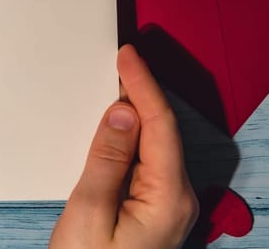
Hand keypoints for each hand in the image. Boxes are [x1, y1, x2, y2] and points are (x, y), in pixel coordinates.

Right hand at [50, 45, 198, 247]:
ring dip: (138, 115)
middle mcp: (178, 200)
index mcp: (168, 197)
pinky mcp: (155, 213)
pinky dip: (134, 140)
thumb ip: (108, 159)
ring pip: (156, 146)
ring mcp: (169, 208)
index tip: (127, 55)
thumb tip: (123, 113)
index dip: (143, 85)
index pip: (159, 124)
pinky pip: (148, 164)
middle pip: (164, 131)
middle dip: (144, 93)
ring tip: (117, 86)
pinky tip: (118, 130)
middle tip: (122, 61)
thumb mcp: (89, 212)